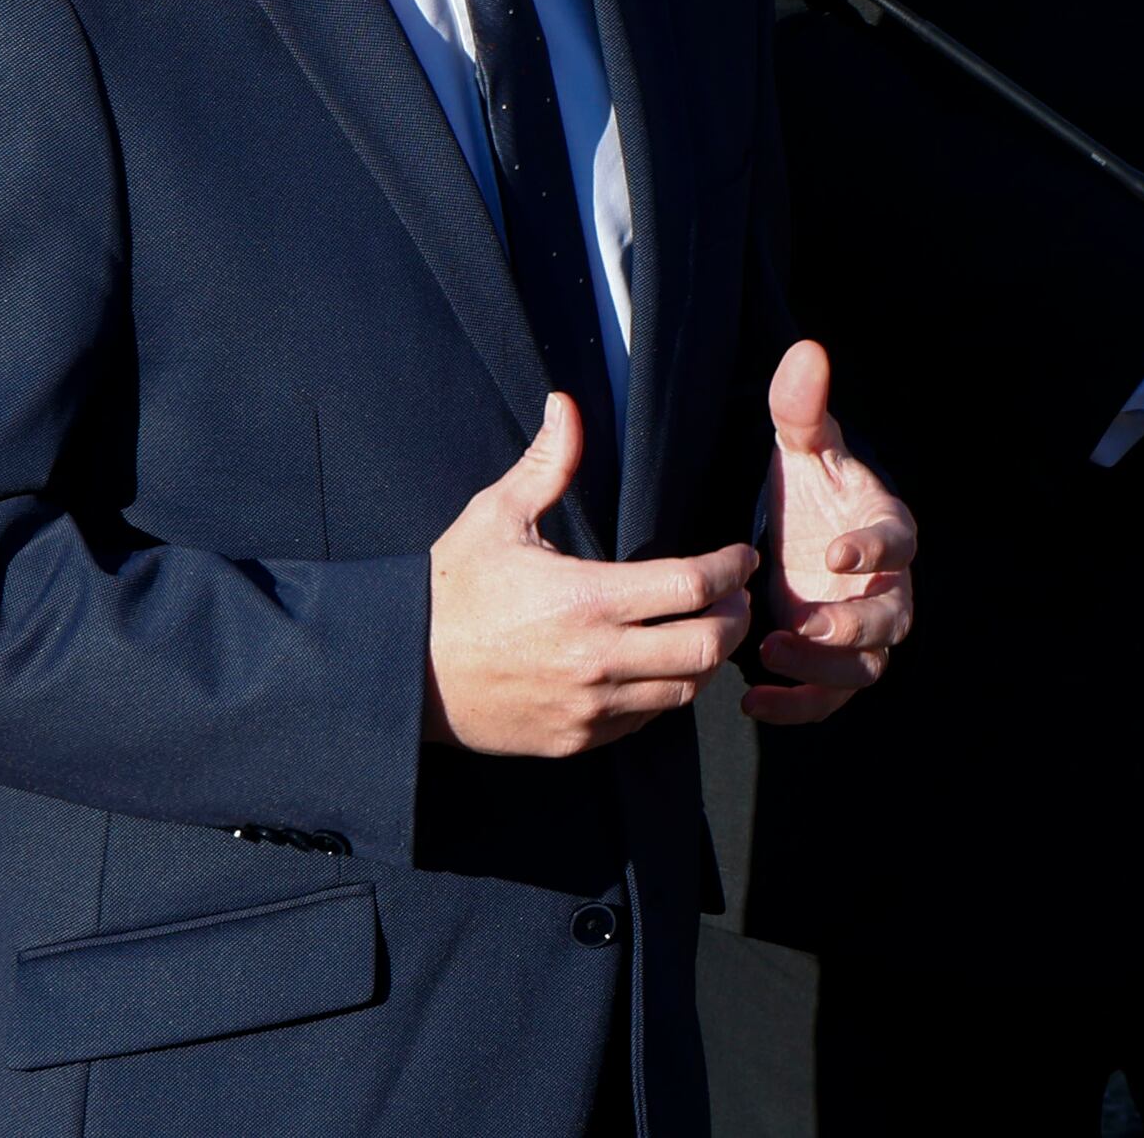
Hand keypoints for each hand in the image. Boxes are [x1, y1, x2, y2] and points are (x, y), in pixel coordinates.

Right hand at [425, 394, 757, 756]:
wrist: (401, 670)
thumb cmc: (451, 589)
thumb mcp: (495, 517)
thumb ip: (546, 464)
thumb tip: (566, 404)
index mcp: (585, 598)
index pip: (690, 585)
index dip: (730, 568)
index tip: (741, 556)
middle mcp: (596, 659)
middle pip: (706, 645)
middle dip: (736, 616)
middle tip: (739, 595)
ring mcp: (588, 707)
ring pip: (684, 690)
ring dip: (708, 659)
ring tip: (709, 629)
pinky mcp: (577, 740)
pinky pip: (646, 719)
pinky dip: (667, 692)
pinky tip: (663, 665)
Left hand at [744, 339, 915, 721]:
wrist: (801, 533)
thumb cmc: (811, 487)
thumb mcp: (802, 446)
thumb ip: (802, 407)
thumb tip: (806, 351)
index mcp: (889, 528)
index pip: (898, 542)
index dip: (874, 549)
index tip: (837, 550)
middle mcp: (888, 587)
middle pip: (890, 620)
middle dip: (848, 627)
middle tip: (795, 625)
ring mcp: (863, 632)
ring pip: (864, 668)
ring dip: (822, 671)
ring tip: (767, 656)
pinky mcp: (834, 665)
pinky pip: (828, 699)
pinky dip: (797, 706)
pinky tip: (753, 700)